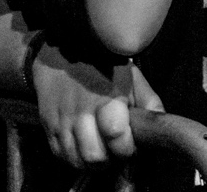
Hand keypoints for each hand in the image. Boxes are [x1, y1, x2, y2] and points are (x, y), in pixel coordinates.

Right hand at [32, 49, 162, 168]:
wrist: (62, 47)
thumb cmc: (101, 63)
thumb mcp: (131, 76)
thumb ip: (149, 102)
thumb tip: (159, 128)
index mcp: (107, 98)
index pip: (117, 139)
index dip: (126, 146)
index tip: (128, 139)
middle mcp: (81, 110)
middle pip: (95, 156)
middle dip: (108, 158)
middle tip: (112, 147)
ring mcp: (61, 118)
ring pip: (76, 159)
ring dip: (89, 160)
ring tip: (97, 146)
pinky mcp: (47, 122)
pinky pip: (60, 154)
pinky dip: (72, 155)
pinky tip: (80, 143)